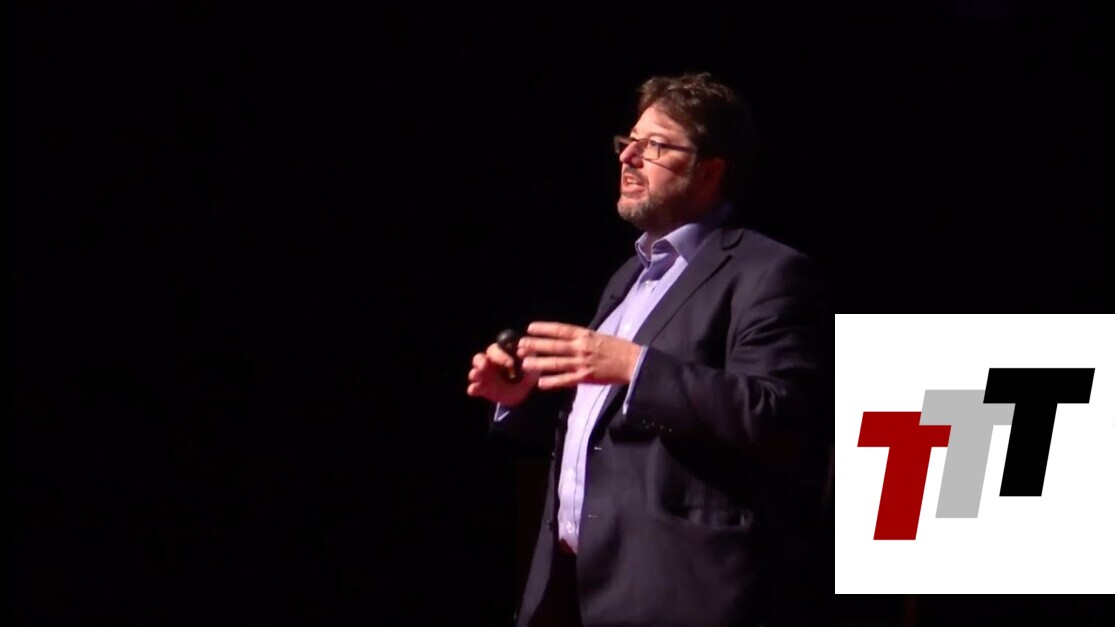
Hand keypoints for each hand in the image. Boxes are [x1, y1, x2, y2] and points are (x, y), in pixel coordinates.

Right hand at [467, 340, 540, 406]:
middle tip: (485, 366)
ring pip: (474, 372)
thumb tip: (521, 350)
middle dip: (481, 362)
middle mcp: (489, 363)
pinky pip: (473, 388)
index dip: (500, 356)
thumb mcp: (531, 365)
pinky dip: (473, 389)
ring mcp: (484, 376)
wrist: (524, 394)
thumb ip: (528, 357)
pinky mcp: (482, 389)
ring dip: (475, 373)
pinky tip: (474, 390)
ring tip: (477, 376)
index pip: (495, 350)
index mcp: (500, 355)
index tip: (510, 364)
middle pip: (479, 358)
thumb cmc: (527, 374)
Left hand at [518, 321, 642, 389]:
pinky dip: (552, 382)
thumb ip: (582, 337)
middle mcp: (581, 347)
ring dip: (539, 363)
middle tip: (520, 345)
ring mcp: (582, 363)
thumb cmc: (617, 348)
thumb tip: (565, 337)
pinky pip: (565, 380)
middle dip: (535, 345)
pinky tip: (540, 383)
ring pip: (556, 363)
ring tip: (524, 363)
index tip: (530, 328)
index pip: (561, 329)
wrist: (633, 362)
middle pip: (554, 345)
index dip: (544, 328)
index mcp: (585, 335)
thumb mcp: (599, 336)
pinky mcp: (585, 377)